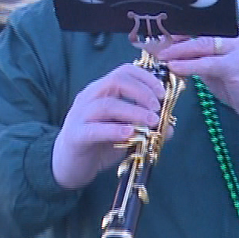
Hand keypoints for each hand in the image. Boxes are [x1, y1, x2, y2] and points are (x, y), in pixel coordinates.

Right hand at [52, 64, 168, 188]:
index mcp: (101, 91)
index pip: (123, 72)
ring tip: (152, 122)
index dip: (146, 78)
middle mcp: (89, 98)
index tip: (163, 93)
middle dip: (142, 92)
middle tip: (158, 108)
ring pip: (106, 104)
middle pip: (115, 81)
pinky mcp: (75, 135)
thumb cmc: (99, 144)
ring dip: (134, 111)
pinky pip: (95, 129)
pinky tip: (131, 133)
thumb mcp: (126, 132)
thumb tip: (169, 127)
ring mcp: (80, 115)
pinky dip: (115, 130)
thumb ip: (145, 127)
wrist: (69, 165)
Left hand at [154, 27, 238, 119]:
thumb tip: (168, 53)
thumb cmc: (236, 83)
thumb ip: (196, 57)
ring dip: (179, 51)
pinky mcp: (236, 64)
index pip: (200, 26)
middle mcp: (234, 35)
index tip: (157, 35)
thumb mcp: (212, 66)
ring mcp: (237, 48)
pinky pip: (208, 63)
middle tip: (153, 44)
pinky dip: (190, 65)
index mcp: (229, 32)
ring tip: (161, 56)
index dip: (177, 31)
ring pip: (202, 45)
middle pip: (200, 33)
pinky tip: (175, 67)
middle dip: (174, 40)